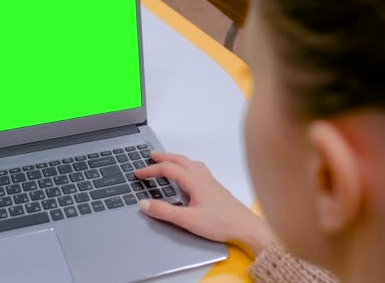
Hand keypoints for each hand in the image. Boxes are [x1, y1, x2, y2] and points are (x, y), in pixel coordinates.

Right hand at [135, 151, 274, 258]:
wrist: (246, 227)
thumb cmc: (219, 223)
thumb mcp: (187, 220)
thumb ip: (164, 211)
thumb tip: (143, 203)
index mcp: (194, 181)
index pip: (167, 169)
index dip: (151, 170)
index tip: (138, 173)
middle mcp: (202, 176)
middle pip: (179, 160)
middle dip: (163, 157)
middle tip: (150, 156)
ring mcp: (210, 181)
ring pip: (189, 162)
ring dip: (175, 159)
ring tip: (167, 161)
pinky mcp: (215, 187)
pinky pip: (197, 169)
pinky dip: (186, 165)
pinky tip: (188, 174)